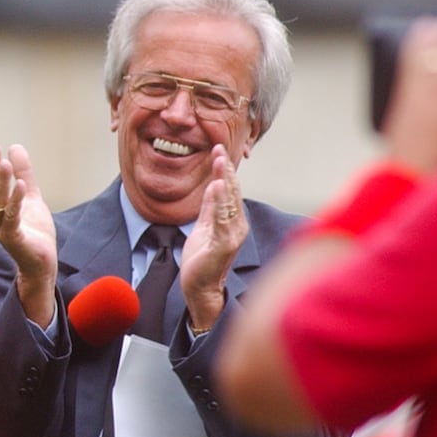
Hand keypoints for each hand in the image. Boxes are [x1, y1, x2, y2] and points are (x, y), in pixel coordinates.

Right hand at [0, 143, 57, 326]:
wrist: (42, 262)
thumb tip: (14, 147)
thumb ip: (23, 173)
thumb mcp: (30, 196)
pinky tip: (20, 185)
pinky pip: (12, 218)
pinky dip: (15, 201)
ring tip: (5, 163)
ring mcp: (0, 229)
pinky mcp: (14, 239)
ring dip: (1, 182)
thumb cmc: (33, 230)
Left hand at [180, 144, 247, 333]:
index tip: (218, 149)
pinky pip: (221, 220)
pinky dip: (219, 203)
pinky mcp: (222, 246)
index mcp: (232, 220)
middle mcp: (237, 226)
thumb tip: (214, 184)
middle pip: (232, 193)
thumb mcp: (204, 225)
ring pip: (229, 203)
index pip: (229, 190)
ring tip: (219, 162)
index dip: (224, 170)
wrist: (200, 287)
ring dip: (224, 180)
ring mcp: (231, 236)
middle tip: (219, 149)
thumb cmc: (203, 259)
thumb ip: (210, 207)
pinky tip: (216, 188)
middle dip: (226, 170)